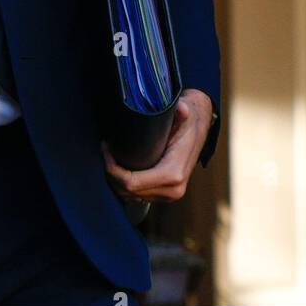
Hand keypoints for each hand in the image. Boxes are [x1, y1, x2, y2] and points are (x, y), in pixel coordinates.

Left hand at [100, 88, 214, 205]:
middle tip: (105, 151)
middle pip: (128, 192)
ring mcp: (170, 195)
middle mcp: (172, 190)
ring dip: (117, 180)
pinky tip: (121, 167)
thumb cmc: (188, 121)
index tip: (106, 149)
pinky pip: (139, 196)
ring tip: (110, 157)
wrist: (199, 128)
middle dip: (112, 174)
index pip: (131, 183)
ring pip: (132, 197)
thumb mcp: (184, 114)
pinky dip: (126, 185)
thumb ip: (181, 112)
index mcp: (173, 174)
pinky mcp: (166, 195)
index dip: (113, 169)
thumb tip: (181, 108)